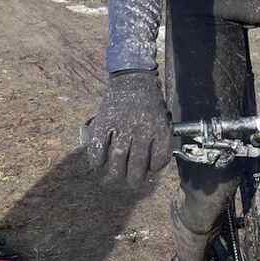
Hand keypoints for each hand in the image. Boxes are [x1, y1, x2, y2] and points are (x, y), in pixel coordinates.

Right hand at [82, 70, 171, 186]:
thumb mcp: (162, 119)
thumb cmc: (149, 102)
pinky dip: (97, 158)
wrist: (133, 77)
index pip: (159, 158)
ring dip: (115, 173)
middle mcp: (141, 128)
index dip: (154, 169)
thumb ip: (158, 140)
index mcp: (158, 128)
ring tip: (114, 178)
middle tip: (131, 183)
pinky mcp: (104, 121)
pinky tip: (98, 163)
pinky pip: (98, 146)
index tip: (150, 171)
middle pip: (137, 163)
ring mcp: (122, 125)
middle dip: (134, 179)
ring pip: (117, 158)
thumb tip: (151, 166)